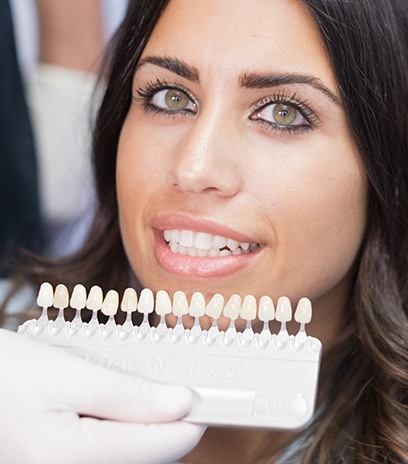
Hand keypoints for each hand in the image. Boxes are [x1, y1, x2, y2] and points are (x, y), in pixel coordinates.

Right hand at [0, 329, 203, 463]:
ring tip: (135, 395)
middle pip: (146, 458)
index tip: (206, 396)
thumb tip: (181, 403)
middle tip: (169, 386)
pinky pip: (107, 457)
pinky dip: (120, 435)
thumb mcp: (69, 374)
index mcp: (70, 460)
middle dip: (163, 423)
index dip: (189, 419)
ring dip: (141, 429)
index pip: (159, 447)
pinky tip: (112, 410)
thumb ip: (128, 395)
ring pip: (127, 459)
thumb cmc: (7, 374)